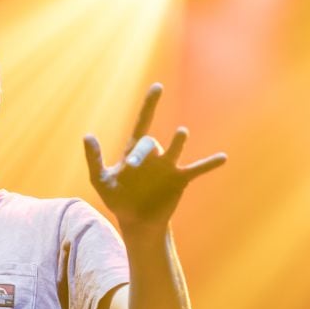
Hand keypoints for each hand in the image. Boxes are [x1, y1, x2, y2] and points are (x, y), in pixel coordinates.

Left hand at [83, 83, 226, 229]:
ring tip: (181, 133)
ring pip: (174, 149)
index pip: (142, 122)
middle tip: (131, 166)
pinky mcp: (179, 180)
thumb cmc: (117, 199)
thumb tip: (87, 135)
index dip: (149, 105)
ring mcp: (168, 167)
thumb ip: (94, 159)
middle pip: (149, 144)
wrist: (135, 221)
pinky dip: (209, 164)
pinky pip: (197, 169)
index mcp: (134, 151)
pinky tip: (222, 158)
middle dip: (142, 152)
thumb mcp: (100, 180)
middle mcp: (153, 155)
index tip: (158, 87)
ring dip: (177, 142)